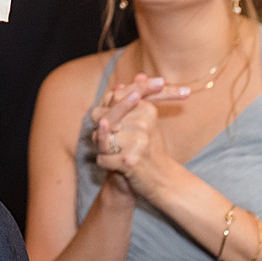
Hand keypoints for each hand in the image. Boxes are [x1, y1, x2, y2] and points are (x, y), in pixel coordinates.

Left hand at [91, 75, 186, 197]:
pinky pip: (101, 158)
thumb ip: (134, 100)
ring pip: (98, 138)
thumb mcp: (146, 121)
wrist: (163, 180)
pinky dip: (105, 163)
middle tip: (112, 138)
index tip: (117, 123)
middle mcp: (142, 123)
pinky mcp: (129, 161)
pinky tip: (116, 165)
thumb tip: (127, 81)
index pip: (114, 98)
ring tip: (117, 152)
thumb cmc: (150, 148)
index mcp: (147, 109)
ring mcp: (137, 142)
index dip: (107, 112)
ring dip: (102, 147)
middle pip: (101, 117)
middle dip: (100, 129)